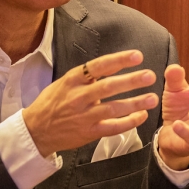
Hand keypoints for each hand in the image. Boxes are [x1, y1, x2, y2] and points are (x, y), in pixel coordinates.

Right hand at [22, 50, 156, 157]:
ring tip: (152, 99)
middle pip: (108, 87)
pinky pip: (112, 127)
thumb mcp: (65, 82)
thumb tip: (115, 64)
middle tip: (150, 76)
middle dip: (131, 81)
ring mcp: (83, 116)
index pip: (98, 66)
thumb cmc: (53, 103)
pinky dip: (128, 122)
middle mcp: (78, 97)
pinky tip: (141, 116)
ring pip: (113, 108)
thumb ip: (88, 75)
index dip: (119, 60)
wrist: (35, 130)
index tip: (137, 56)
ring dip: (135, 103)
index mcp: (73, 80)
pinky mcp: (88, 133)